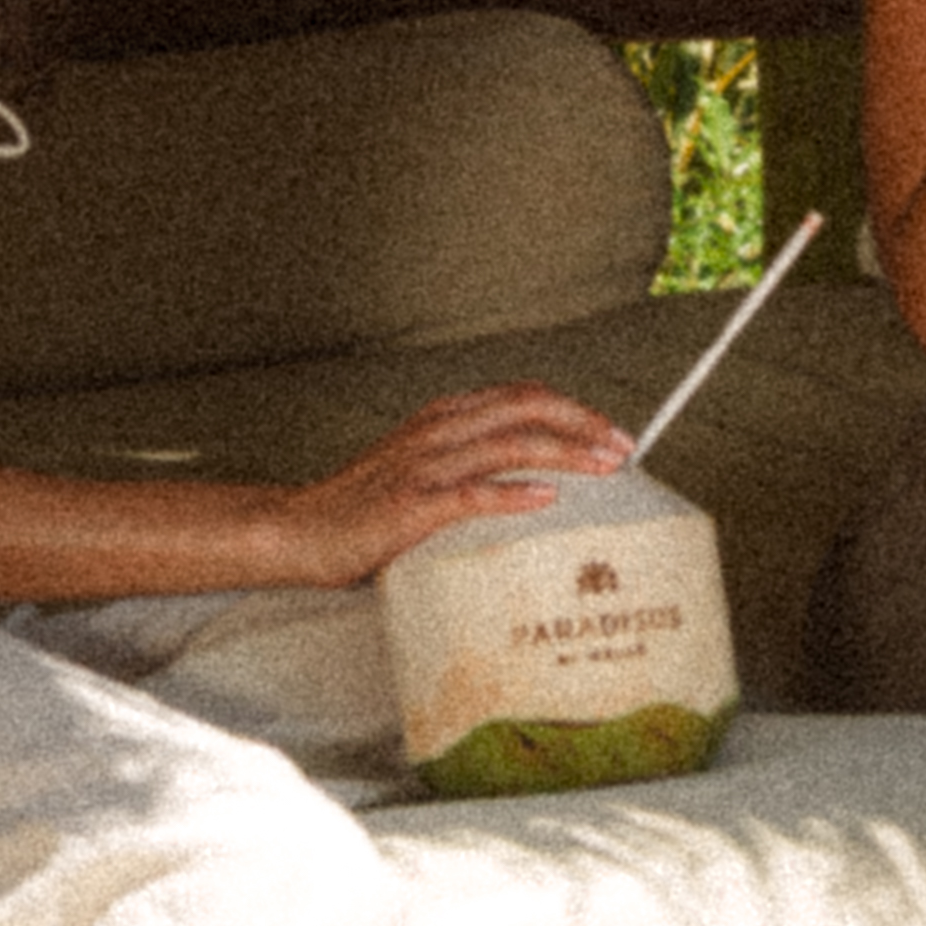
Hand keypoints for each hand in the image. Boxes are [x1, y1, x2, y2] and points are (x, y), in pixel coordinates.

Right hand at [288, 388, 638, 585]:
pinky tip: (545, 498)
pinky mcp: (410, 505)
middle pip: (526, 408)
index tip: (613, 432)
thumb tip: (533, 484)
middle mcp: (439, 430)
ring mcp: (424, 465)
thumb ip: (469, 465)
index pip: (522, 395)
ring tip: (604, 466)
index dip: (573, 408)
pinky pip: (471, 493)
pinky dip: (512, 493)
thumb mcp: (422, 469)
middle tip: (625, 446)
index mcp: (444, 417)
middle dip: (583, 422)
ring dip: (565, 452)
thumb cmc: (364, 509)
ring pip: (509, 444)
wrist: (300, 530)